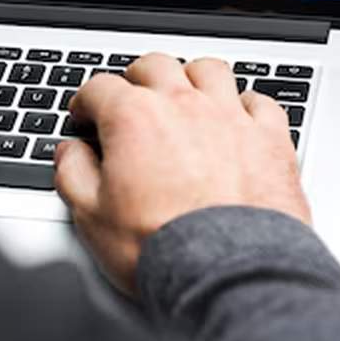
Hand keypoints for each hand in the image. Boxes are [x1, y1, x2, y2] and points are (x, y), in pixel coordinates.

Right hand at [54, 54, 310, 294]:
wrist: (229, 275)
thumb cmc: (163, 248)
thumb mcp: (92, 218)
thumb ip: (73, 174)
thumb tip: (69, 154)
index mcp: (133, 118)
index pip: (99, 87)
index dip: (85, 102)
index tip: (85, 117)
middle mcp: (183, 105)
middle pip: (154, 65)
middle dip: (136, 79)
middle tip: (130, 100)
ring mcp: (230, 117)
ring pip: (209, 70)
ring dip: (192, 78)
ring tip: (186, 97)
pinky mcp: (270, 139)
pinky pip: (260, 102)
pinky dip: (245, 105)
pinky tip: (238, 119)